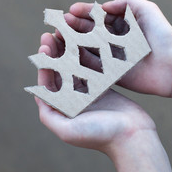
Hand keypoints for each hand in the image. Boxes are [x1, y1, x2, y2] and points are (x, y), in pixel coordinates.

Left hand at [35, 33, 171, 171]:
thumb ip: (49, 115)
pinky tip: (87, 41)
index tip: (45, 46)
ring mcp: (90, 94)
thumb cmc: (101, 135)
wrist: (133, 137)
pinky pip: (94, 69)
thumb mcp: (68, 131)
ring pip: (76, 68)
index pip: (49, 83)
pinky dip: (89, 55)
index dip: (45, 64)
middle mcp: (75, 100)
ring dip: (70, 51)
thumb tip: (37, 96)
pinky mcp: (105, 89)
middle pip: (61, 72)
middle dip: (56, 54)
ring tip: (67, 34)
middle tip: (52, 34)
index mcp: (64, 109)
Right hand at [61, 0, 171, 96]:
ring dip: (73, 43)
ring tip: (58, 37)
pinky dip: (79, 61)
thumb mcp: (147, 9)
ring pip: (88, 49)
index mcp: (123, 26)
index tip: (71, 10)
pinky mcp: (112, 75)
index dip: (84, 13)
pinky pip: (92, 68)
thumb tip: (104, 6)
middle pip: (90, 33)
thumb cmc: (162, 36)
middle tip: (61, 24)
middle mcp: (116, 42)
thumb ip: (126, 2)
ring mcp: (113, 59)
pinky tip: (67, 55)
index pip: (99, 18)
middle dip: (75, 27)